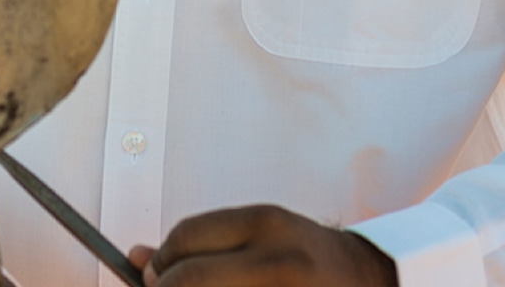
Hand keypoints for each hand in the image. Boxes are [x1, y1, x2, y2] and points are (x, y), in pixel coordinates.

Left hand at [128, 205, 397, 285]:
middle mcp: (276, 261)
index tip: (153, 277)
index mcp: (266, 224)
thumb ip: (197, 244)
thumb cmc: (303, 258)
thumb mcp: (257, 235)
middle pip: (189, 280)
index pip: (186, 239)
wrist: (372, 280)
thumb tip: (131, 259)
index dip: (160, 263)